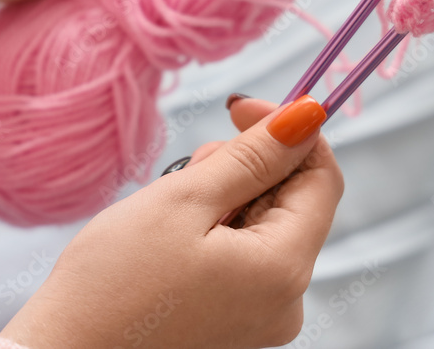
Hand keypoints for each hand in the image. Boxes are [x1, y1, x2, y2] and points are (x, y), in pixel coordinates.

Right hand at [0, 95, 342, 348]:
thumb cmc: (112, 283)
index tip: (237, 108)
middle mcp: (286, 301)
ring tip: (171, 209)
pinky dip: (216, 231)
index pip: (322, 178)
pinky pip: (244, 258)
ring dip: (227, 198)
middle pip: (292, 203)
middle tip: (189, 169)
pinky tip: (173, 237)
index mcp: (284, 269)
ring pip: (264, 227)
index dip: (288, 131)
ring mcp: (261, 318)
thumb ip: (253, 156)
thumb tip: (307, 117)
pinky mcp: (235, 325)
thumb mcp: (184, 201)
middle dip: (247, 168)